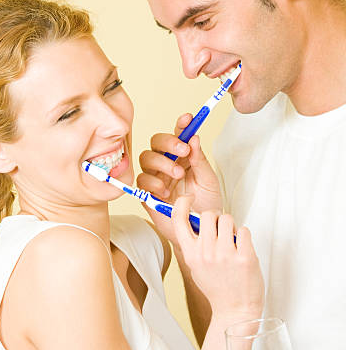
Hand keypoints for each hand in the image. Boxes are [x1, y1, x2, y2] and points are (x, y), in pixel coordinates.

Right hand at [138, 113, 221, 244]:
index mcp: (183, 157)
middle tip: (183, 151)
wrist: (201, 231)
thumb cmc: (206, 206)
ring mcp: (156, 178)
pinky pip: (142, 180)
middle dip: (169, 142)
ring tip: (178, 176)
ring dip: (162, 163)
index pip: (178, 135)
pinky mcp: (147, 193)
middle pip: (157, 142)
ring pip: (146, 158)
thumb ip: (199, 160)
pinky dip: (153, 182)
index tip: (188, 118)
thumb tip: (194, 138)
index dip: (181, 125)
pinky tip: (166, 190)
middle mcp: (167, 164)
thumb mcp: (208, 181)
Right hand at [171, 195, 263, 322]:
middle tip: (221, 228)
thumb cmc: (217, 288)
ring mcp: (225, 254)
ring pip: (228, 219)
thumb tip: (194, 220)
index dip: (182, 203)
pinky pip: (244, 230)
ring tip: (233, 241)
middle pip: (208, 213)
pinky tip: (242, 249)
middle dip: (216, 217)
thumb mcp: (196, 266)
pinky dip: (245, 236)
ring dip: (232, 226)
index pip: (179, 219)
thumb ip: (194, 245)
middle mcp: (206, 252)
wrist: (236, 312)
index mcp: (191, 254)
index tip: (188, 198)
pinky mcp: (245, 256)